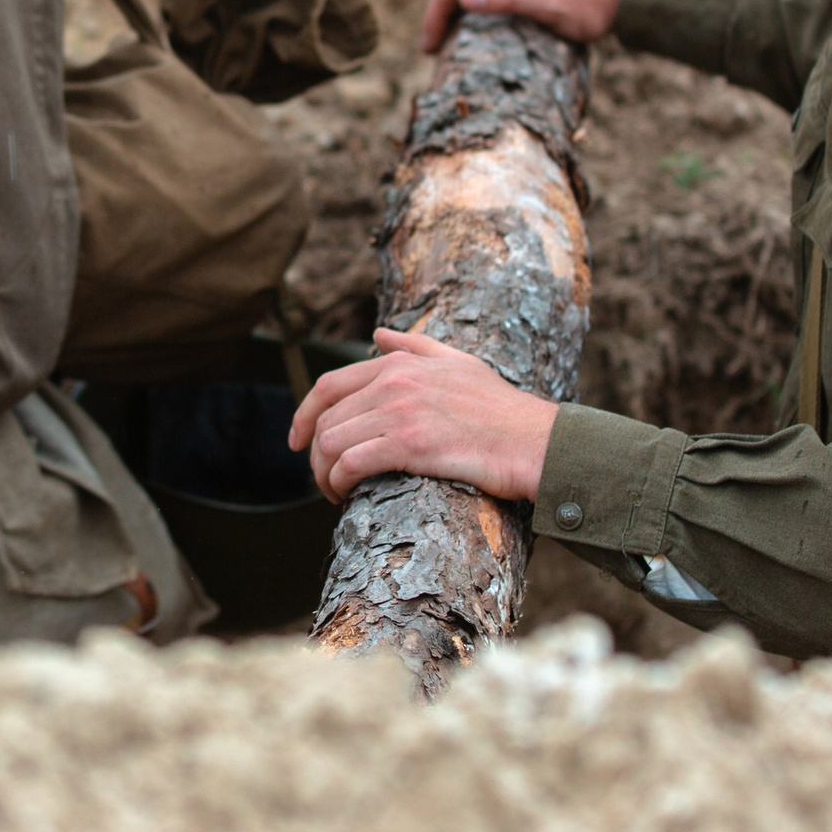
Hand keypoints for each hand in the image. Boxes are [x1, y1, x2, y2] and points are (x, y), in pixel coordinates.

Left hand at [286, 326, 557, 502]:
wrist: (535, 441)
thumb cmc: (502, 409)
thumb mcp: (459, 361)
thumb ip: (415, 345)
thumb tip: (376, 335)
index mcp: (400, 363)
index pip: (330, 385)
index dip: (304, 414)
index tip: (296, 439)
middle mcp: (394, 381)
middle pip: (326, 419)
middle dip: (315, 453)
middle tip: (323, 478)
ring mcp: (401, 411)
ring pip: (332, 443)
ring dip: (324, 474)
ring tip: (334, 492)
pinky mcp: (409, 445)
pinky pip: (351, 464)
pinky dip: (338, 483)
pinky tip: (344, 496)